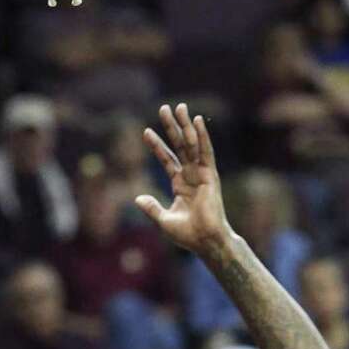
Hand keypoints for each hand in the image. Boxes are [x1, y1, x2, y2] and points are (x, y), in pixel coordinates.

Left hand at [135, 103, 231, 255]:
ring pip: (192, 145)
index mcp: (181, 185)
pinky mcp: (211, 176)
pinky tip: (197, 120)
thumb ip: (151, 208)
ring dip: (185, 125)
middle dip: (171, 127)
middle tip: (163, 108)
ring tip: (179, 107)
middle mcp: (192, 176)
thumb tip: (137, 198)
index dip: (157, 146)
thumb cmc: (188, 235)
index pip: (167, 160)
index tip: (145, 131)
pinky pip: (206, 152)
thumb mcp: (163, 220)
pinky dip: (202, 136)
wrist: (206, 241)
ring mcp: (202, 174)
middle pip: (180, 146)